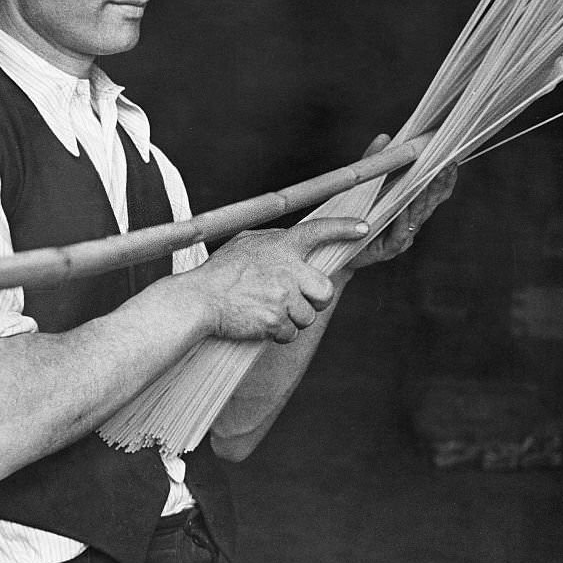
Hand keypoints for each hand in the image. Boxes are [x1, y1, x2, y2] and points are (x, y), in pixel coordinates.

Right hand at [188, 218, 369, 343]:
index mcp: (281, 245)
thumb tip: (292, 244)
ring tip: (264, 310)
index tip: (363, 228)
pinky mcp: (277, 320)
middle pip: (325, 292)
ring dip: (291, 320)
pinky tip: (259, 322)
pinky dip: (278, 334)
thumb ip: (273, 242)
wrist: (199, 300)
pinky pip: (291, 334)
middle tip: (292, 301)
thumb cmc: (220, 273)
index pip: (319, 230)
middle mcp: (288, 269)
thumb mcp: (245, 244)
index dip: (344, 228)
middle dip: (313, 301)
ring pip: (308, 317)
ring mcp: (284, 296)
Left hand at [348, 134, 457, 268]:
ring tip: (431, 178)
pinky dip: (403, 219)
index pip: (433, 193)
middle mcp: (409, 223)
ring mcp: (401, 238)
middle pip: (429, 202)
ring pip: (418, 216)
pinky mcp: (387, 250)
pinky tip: (406, 206)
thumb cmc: (351, 215)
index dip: (444, 178)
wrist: (333, 247)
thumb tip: (385, 137)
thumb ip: (374, 163)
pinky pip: (400, 234)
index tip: (452, 159)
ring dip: (424, 197)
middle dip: (438, 182)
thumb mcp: (363, 184)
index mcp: (408, 208)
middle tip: (447, 163)